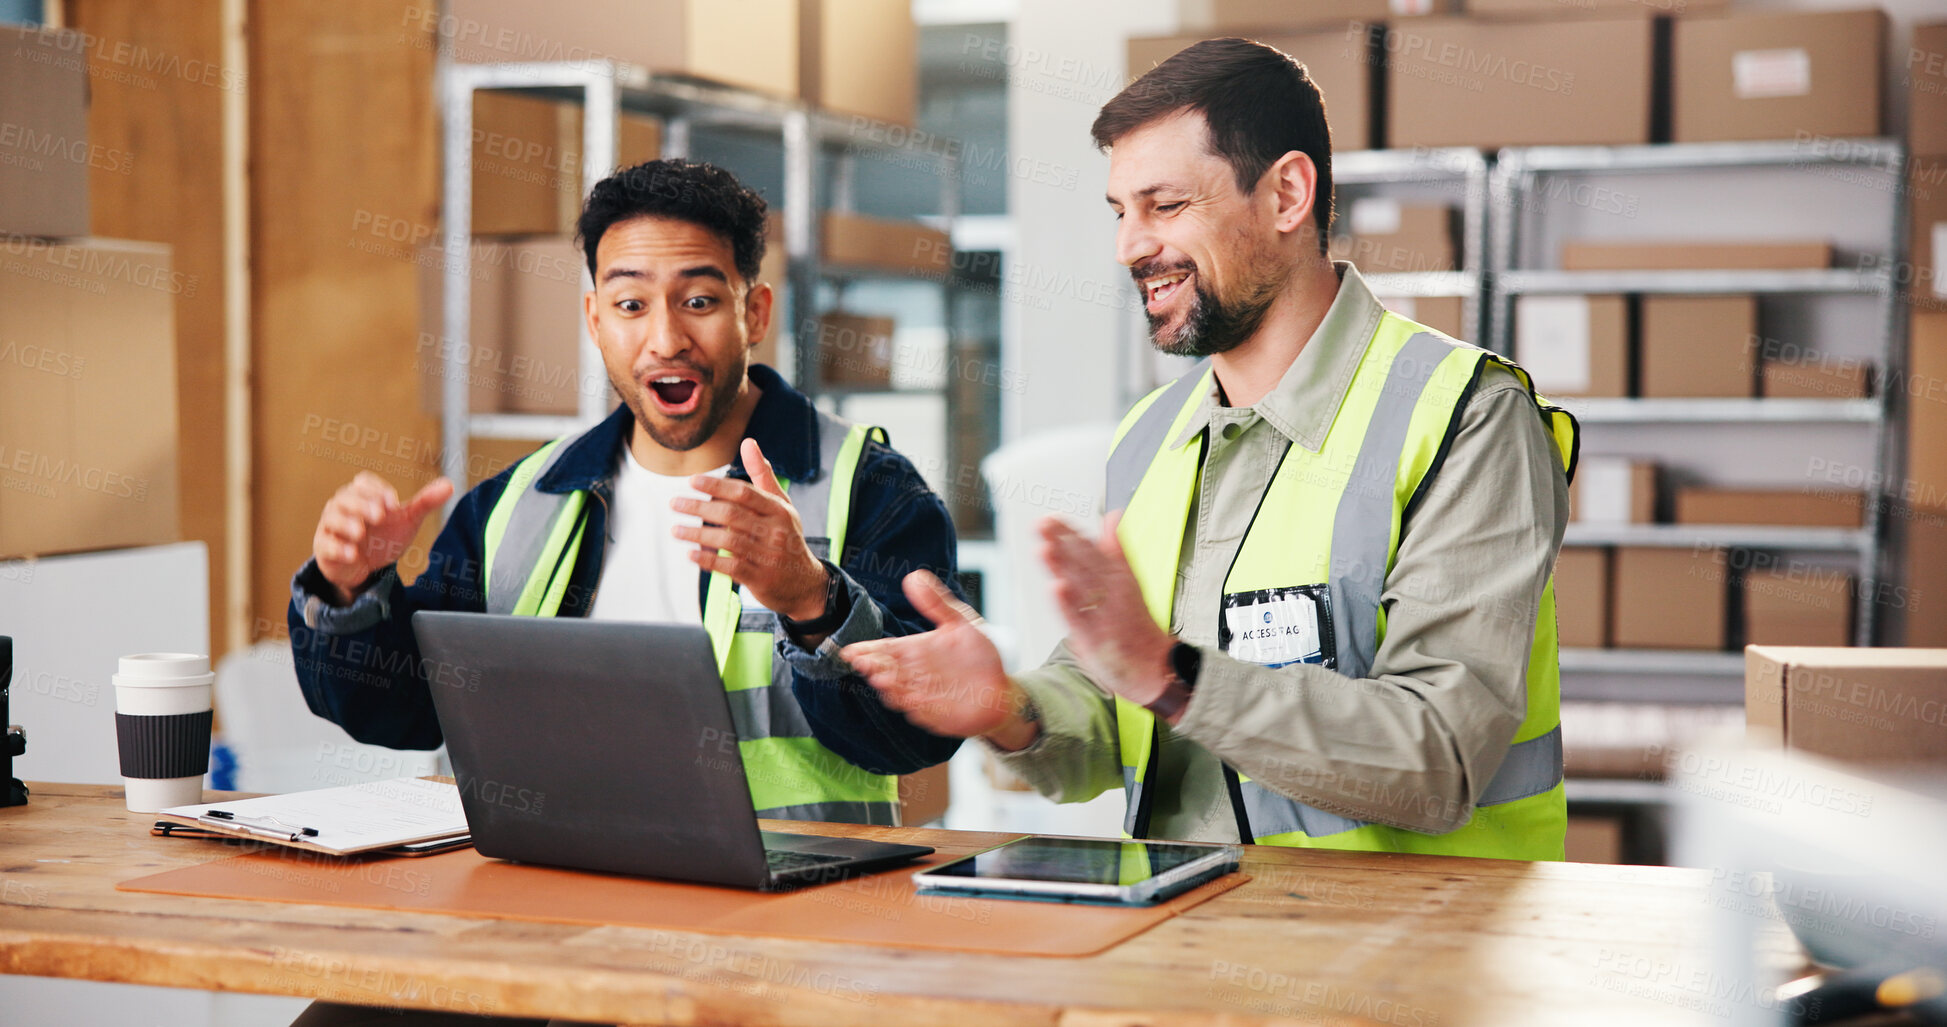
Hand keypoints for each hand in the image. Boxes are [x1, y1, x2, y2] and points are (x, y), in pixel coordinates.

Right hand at [312, 472, 452, 603]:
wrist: (366, 566)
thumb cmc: (384, 535)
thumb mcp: (406, 519)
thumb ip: (425, 502)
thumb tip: (450, 485)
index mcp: (362, 495)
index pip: (364, 483)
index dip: (377, 490)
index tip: (393, 504)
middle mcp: (343, 507)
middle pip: (346, 498)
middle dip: (362, 505)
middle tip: (380, 515)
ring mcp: (332, 527)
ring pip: (332, 518)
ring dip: (346, 524)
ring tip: (360, 532)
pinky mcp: (325, 548)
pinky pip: (326, 545)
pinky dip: (337, 548)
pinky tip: (351, 554)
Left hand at [671, 438, 828, 620]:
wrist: (805, 582)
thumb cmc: (787, 537)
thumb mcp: (782, 505)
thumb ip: (762, 475)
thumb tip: (748, 442)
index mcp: (779, 510)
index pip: (744, 493)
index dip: (716, 485)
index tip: (692, 481)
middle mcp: (775, 532)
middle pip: (731, 515)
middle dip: (699, 508)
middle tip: (674, 503)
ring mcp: (768, 556)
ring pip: (727, 541)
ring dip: (697, 534)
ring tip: (676, 529)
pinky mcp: (760, 579)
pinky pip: (730, 568)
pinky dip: (708, 561)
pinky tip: (690, 554)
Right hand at [842, 571, 1026, 743]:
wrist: (1002, 689)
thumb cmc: (979, 655)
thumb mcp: (960, 623)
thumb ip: (936, 603)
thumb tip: (914, 577)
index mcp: (915, 651)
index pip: (883, 650)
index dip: (866, 651)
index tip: (852, 651)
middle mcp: (914, 674)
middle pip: (884, 671)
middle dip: (873, 668)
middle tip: (866, 664)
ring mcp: (922, 696)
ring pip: (896, 693)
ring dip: (889, 688)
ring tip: (884, 679)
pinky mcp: (934, 714)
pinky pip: (919, 712)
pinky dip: (913, 705)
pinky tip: (910, 697)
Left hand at [1039, 513, 1174, 707]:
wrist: (1156, 668)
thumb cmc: (1137, 625)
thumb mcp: (1130, 581)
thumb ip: (1116, 549)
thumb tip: (1112, 517)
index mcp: (1121, 578)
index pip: (1094, 551)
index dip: (1072, 534)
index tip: (1053, 519)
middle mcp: (1114, 595)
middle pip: (1087, 564)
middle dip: (1063, 543)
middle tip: (1044, 525)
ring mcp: (1106, 617)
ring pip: (1082, 588)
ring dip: (1063, 568)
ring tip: (1046, 549)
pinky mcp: (1097, 640)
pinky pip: (1081, 620)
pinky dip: (1069, 605)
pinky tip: (1057, 589)